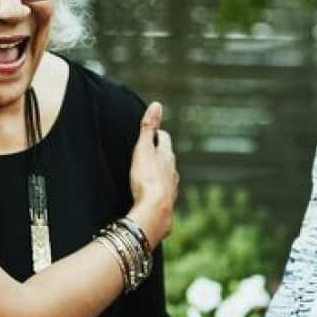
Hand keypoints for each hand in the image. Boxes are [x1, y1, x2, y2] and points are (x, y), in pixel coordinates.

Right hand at [127, 102, 177, 243]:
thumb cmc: (147, 179)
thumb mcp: (143, 150)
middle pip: (167, 157)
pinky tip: (152, 194)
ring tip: (150, 173)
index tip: (151, 132)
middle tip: (149, 151)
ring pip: (168, 175)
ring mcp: (172, 187)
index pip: (164, 138)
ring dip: (160, 172)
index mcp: (166, 156)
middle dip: (159, 152)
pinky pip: (164, 192)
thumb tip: (157, 105)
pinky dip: (159, 189)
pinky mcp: (168, 203)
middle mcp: (173, 171)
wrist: (154, 211)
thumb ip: (148, 128)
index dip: (157, 134)